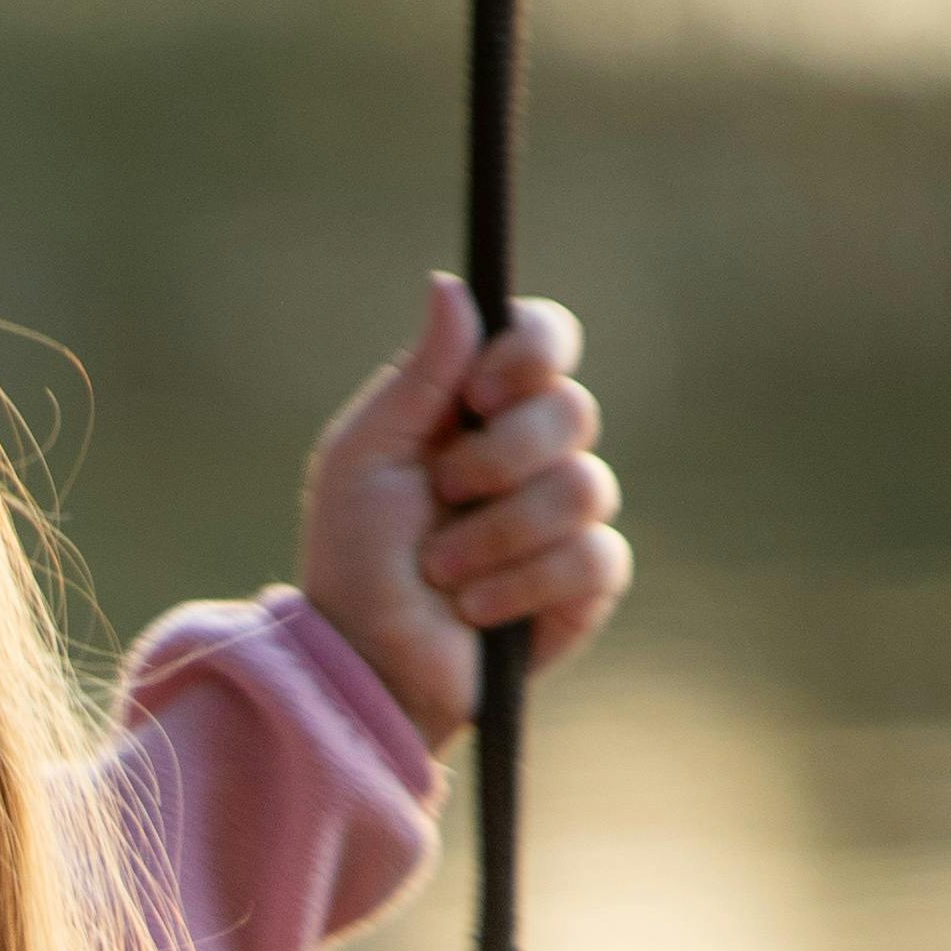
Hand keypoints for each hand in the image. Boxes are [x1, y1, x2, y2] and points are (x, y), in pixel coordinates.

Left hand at [296, 283, 629, 747]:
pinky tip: (478, 612)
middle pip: (572, 408)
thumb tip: (453, 284)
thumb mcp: (366, 459)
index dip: (530, 352)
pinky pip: (595, 557)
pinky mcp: (584, 584)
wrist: (366, 666)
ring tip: (443, 573)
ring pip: (585, 487)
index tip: (480, 393)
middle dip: (501, 459)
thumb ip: (417, 375)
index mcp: (480, 407)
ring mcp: (564, 516)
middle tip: (444, 495)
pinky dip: (525, 585)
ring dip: (500, 534)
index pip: (544, 339)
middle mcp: (531, 451)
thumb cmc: (354, 561)